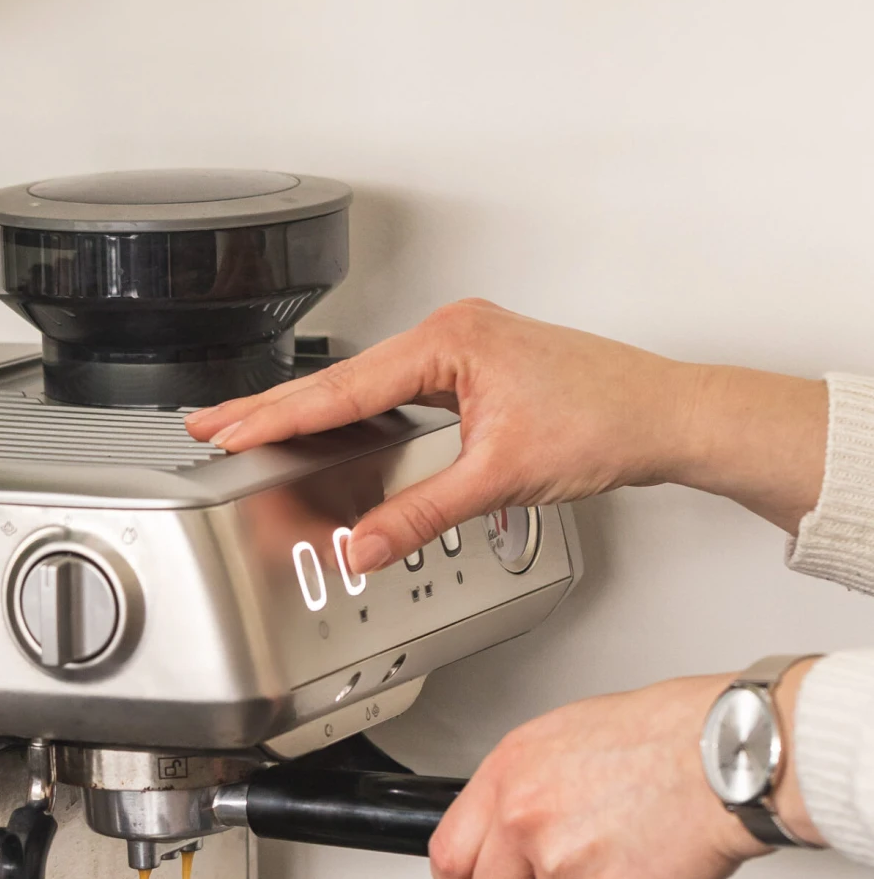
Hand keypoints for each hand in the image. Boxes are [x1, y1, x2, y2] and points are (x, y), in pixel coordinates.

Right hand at [184, 300, 825, 572]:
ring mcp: (461, 349)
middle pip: (341, 379)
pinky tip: (329, 428)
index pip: (341, 388)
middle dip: (275, 408)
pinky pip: (393, 390)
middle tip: (213, 426)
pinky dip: (353, 412)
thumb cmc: (605, 421)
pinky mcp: (472, 370)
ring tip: (254, 430)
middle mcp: (451, 334)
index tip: (229, 430)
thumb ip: (421, 514)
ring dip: (311, 410)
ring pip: (364, 384)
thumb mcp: (501, 478)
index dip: (278, 416)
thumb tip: (365, 543)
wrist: (663, 416)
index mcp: (449, 341)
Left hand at [429, 668, 822, 878]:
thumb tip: (508, 816)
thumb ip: (528, 783)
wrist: (730, 756)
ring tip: (623, 850)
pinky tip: (648, 860)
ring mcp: (561, 863)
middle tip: (559, 876)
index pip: (450, 850)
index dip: (461, 878)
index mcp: (511, 773)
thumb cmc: (669, 735)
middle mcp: (525, 817)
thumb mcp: (572, 734)